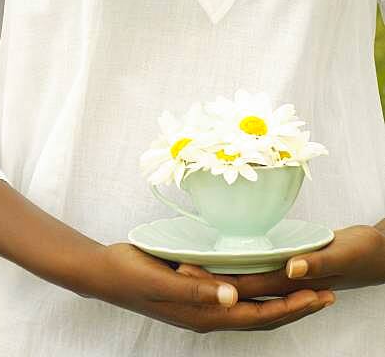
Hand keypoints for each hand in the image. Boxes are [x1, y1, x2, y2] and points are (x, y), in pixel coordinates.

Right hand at [89, 242, 335, 333]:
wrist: (103, 273)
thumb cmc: (129, 275)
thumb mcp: (160, 280)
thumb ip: (195, 290)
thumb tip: (232, 298)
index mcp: (204, 314)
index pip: (258, 315)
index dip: (290, 308)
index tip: (318, 296)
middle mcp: (208, 313)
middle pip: (262, 315)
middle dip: (296, 306)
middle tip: (328, 294)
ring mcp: (202, 303)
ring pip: (251, 305)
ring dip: (281, 298)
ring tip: (307, 286)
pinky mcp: (196, 290)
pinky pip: (235, 293)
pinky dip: (257, 288)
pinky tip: (263, 276)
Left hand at [175, 224, 384, 301]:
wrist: (382, 253)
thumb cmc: (364, 253)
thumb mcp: (341, 254)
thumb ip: (316, 263)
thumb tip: (290, 269)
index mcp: (293, 282)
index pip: (245, 287)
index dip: (216, 282)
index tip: (187, 271)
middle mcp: (284, 283)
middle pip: (239, 288)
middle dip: (209, 281)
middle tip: (176, 266)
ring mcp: (287, 277)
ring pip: (246, 282)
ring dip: (221, 277)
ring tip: (191, 265)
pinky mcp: (290, 267)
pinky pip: (259, 272)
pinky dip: (240, 269)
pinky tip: (227, 259)